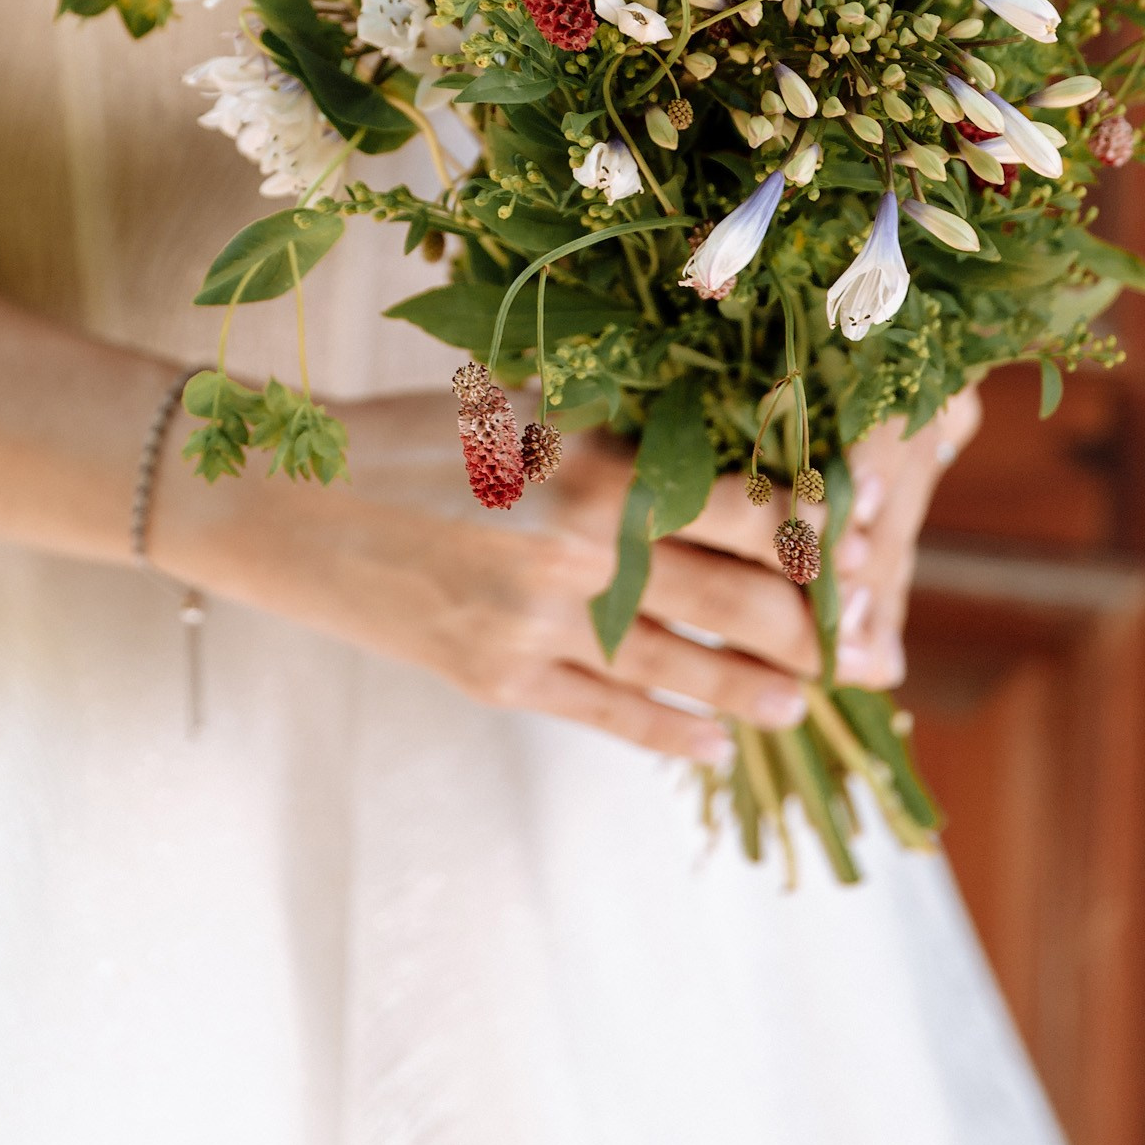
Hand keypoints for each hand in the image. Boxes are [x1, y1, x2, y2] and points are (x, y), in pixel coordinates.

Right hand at [161, 385, 981, 762]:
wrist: (277, 497)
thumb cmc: (406, 433)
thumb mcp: (520, 401)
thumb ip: (617, 430)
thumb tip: (723, 455)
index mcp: (592, 463)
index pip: (742, 505)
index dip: (815, 531)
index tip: (863, 540)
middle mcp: (577, 550)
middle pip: (737, 600)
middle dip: (814, 628)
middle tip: (867, 646)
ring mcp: (536, 624)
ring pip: (686, 671)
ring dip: (763, 690)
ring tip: (806, 698)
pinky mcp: (495, 678)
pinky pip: (609, 716)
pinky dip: (673, 733)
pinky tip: (715, 743)